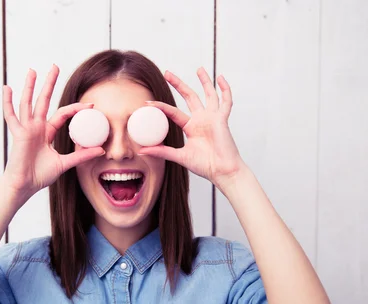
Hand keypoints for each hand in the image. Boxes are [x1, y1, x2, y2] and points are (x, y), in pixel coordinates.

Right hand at [2, 65, 104, 200]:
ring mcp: (26, 129)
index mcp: (47, 132)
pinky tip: (7, 88)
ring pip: (28, 103)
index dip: (75, 109)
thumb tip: (101, 150)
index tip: (90, 105)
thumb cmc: (40, 176)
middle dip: (49, 84)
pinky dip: (8, 102)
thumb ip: (81, 156)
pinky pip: (11, 116)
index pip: (62, 114)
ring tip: (32, 70)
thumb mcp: (65, 163)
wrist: (25, 186)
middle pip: (44, 100)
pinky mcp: (18, 134)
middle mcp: (36, 127)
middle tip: (55, 66)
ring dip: (30, 87)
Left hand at [138, 68, 243, 184]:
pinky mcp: (222, 119)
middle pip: (189, 97)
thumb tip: (141, 151)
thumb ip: (161, 151)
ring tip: (199, 68)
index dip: (161, 107)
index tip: (147, 102)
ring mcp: (213, 118)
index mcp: (191, 128)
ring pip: (209, 95)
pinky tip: (221, 78)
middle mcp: (201, 120)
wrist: (222, 171)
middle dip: (179, 84)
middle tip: (167, 73)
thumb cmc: (204, 166)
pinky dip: (225, 90)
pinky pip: (226, 102)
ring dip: (204, 81)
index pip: (173, 112)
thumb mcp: (179, 156)